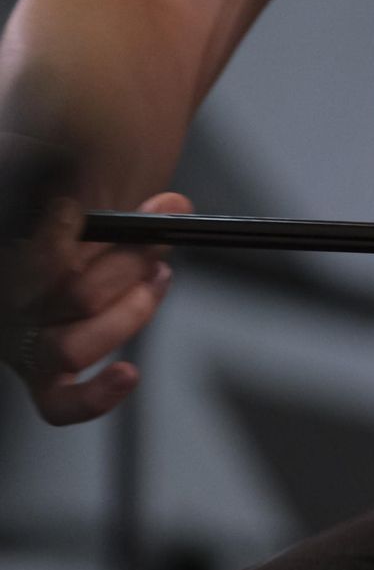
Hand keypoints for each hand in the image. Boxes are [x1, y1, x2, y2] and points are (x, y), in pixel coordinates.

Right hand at [2, 191, 187, 424]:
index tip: (81, 210)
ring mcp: (15, 339)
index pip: (30, 259)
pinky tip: (127, 373)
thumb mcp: (63, 165)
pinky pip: (60, 404)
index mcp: (6, 237)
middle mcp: (4, 297)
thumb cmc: (67, 179)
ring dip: (131, 312)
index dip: (51, 234)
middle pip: (60, 296)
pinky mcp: (41, 371)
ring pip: (72, 347)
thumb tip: (109, 193)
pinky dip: (96, 396)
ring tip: (159, 273)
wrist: (74, 201)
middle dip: (124, 261)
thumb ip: (67, 170)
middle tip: (161, 230)